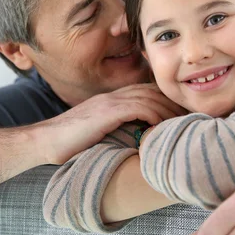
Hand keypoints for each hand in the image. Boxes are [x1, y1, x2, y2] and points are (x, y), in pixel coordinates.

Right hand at [41, 83, 186, 163]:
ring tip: (183, 123)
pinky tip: (163, 126)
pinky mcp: (108, 112)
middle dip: (172, 102)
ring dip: (168, 110)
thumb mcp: (97, 132)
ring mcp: (110, 102)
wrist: (45, 141)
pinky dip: (155, 116)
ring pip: (149, 98)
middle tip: (189, 116)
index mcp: (111, 99)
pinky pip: (139, 108)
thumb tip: (135, 139)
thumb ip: (115, 128)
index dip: (164, 100)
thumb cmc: (69, 142)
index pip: (145, 92)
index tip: (179, 114)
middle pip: (152, 92)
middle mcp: (113, 96)